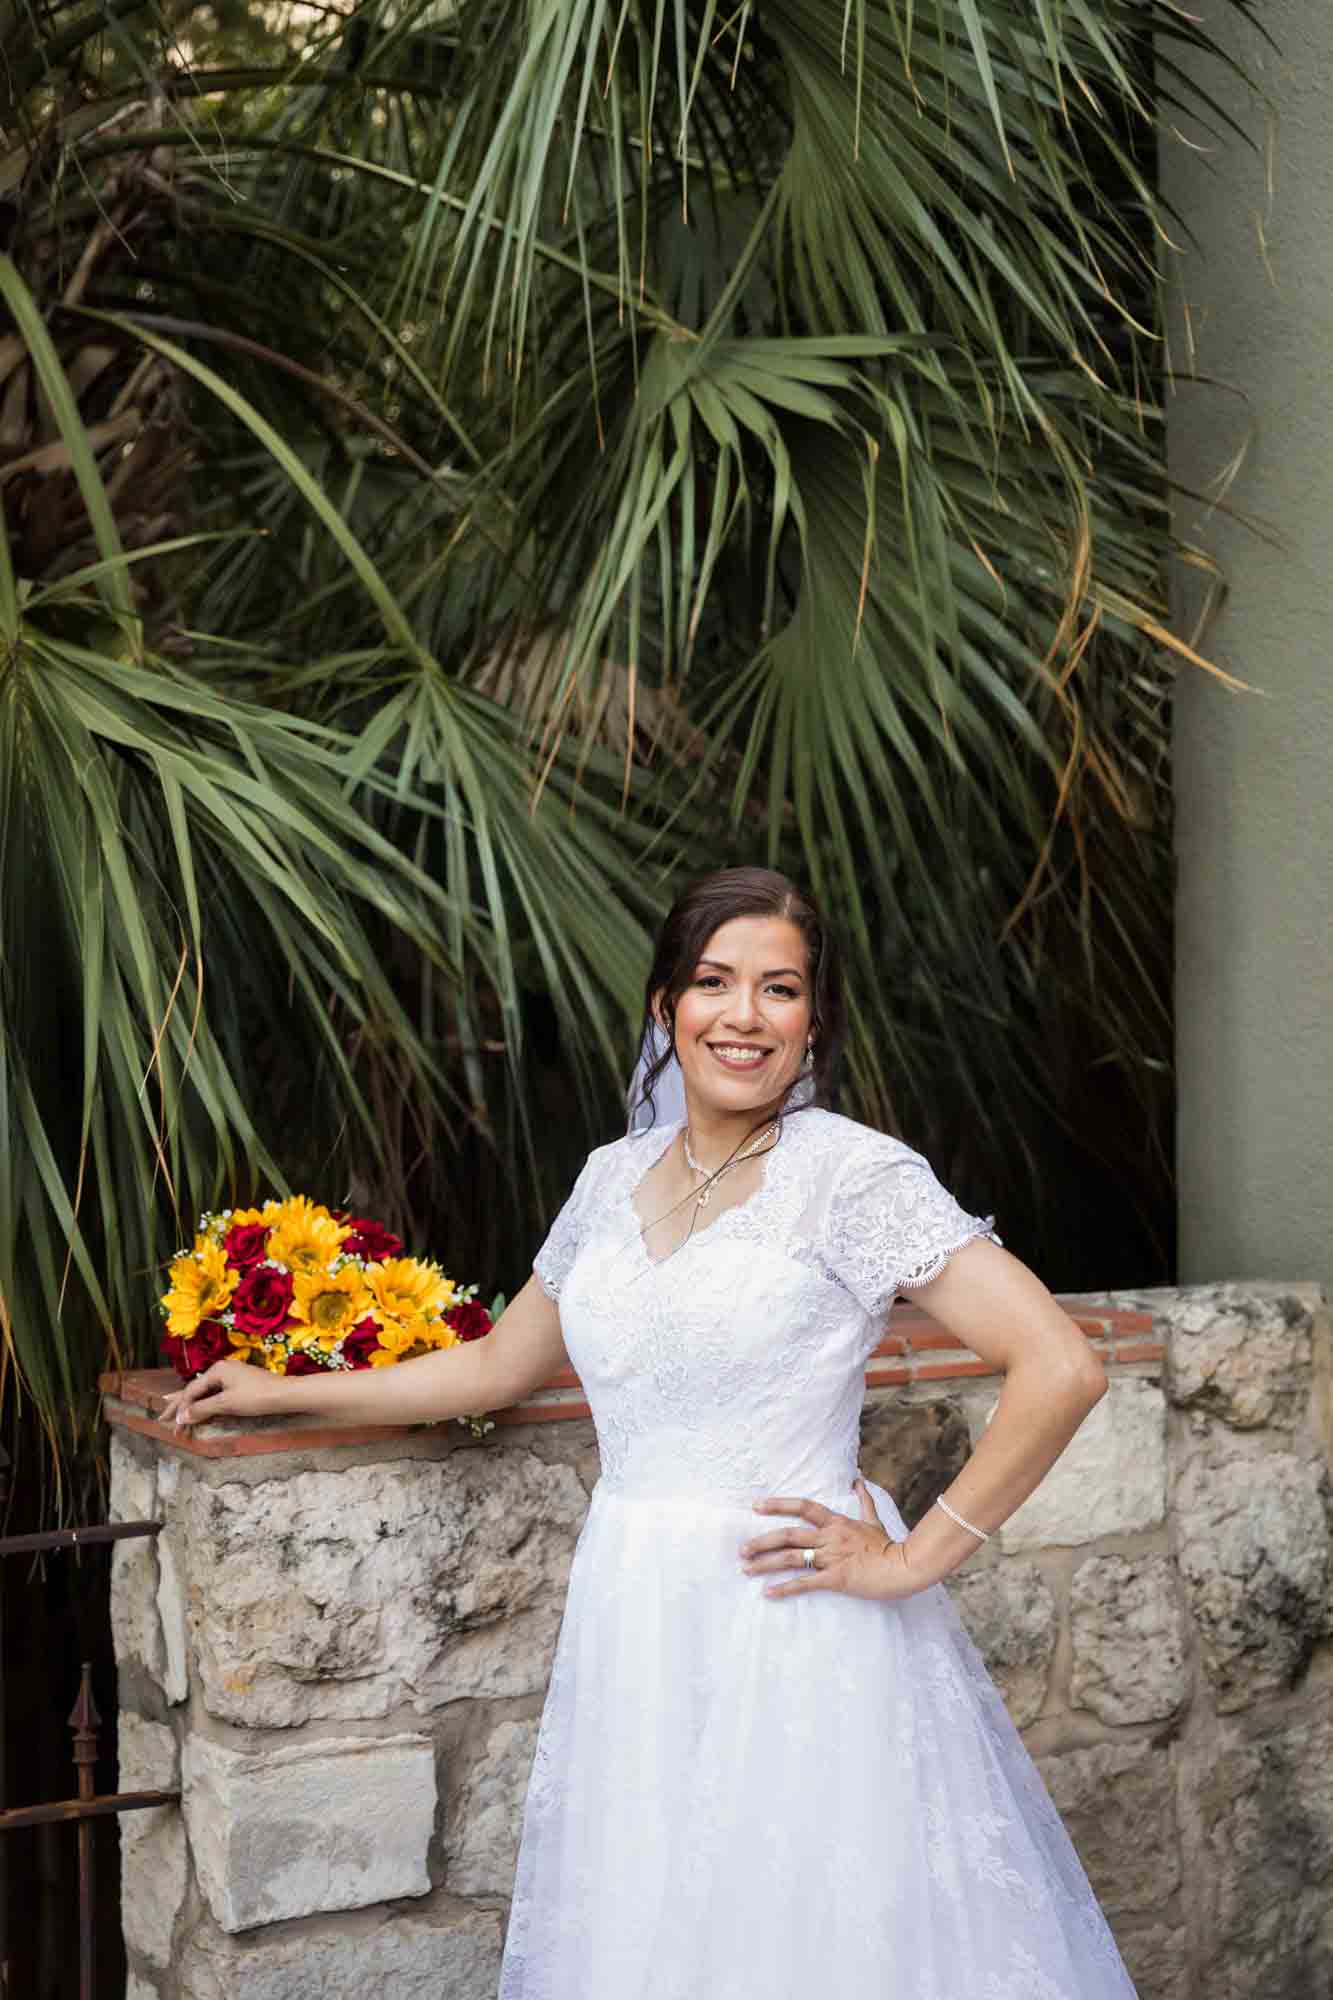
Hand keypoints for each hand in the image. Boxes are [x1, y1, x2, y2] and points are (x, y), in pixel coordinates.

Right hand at [159, 1357, 278, 1428]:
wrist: (285, 1394)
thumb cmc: (256, 1397)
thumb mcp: (227, 1404)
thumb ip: (202, 1409)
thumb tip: (182, 1416)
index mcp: (217, 1370)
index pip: (191, 1391)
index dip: (180, 1408)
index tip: (170, 1424)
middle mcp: (222, 1369)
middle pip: (195, 1389)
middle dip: (179, 1405)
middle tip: (162, 1417)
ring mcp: (231, 1376)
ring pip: (204, 1391)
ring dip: (189, 1404)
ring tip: (171, 1407)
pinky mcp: (239, 1384)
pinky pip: (214, 1393)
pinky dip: (203, 1401)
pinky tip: (198, 1405)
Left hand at [740, 1477, 920, 1601]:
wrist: (906, 1566)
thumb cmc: (889, 1546)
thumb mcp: (874, 1520)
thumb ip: (864, 1501)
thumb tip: (858, 1481)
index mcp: (836, 1522)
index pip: (803, 1506)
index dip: (778, 1505)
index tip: (756, 1505)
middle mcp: (830, 1537)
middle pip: (788, 1535)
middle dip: (761, 1541)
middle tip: (741, 1550)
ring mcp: (832, 1557)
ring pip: (791, 1557)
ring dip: (765, 1563)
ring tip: (746, 1569)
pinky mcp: (836, 1578)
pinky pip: (805, 1583)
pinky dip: (785, 1588)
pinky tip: (768, 1592)